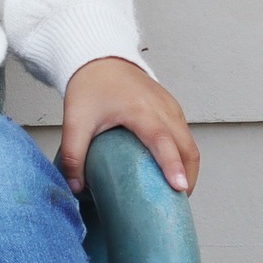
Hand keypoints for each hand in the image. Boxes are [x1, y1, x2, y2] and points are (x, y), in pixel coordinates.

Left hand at [59, 56, 198, 194]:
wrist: (99, 58)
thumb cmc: (89, 86)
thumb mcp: (75, 120)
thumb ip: (73, 154)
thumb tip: (75, 187)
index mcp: (141, 111)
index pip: (164, 142)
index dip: (173, 166)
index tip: (179, 188)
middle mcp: (163, 109)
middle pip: (187, 148)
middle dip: (186, 177)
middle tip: (175, 204)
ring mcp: (171, 108)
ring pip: (190, 143)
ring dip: (188, 168)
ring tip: (176, 193)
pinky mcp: (172, 109)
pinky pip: (185, 136)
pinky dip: (185, 155)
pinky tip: (173, 171)